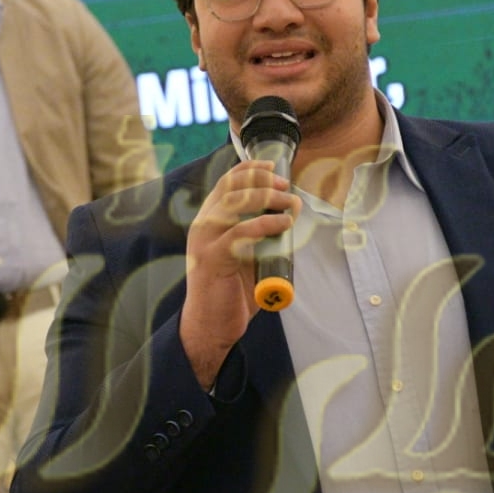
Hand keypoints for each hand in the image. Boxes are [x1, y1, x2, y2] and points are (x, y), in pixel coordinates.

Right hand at [180, 160, 300, 388]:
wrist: (209, 326)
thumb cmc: (230, 291)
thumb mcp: (247, 255)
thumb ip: (261, 234)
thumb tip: (290, 212)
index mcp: (209, 220)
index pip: (226, 182)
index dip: (249, 168)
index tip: (273, 166)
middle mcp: (203, 225)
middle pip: (231, 187)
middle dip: (262, 181)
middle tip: (286, 186)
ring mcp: (205, 241)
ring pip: (234, 205)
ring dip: (266, 198)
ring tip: (289, 203)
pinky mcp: (212, 259)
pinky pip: (239, 234)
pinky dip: (264, 225)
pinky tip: (282, 224)